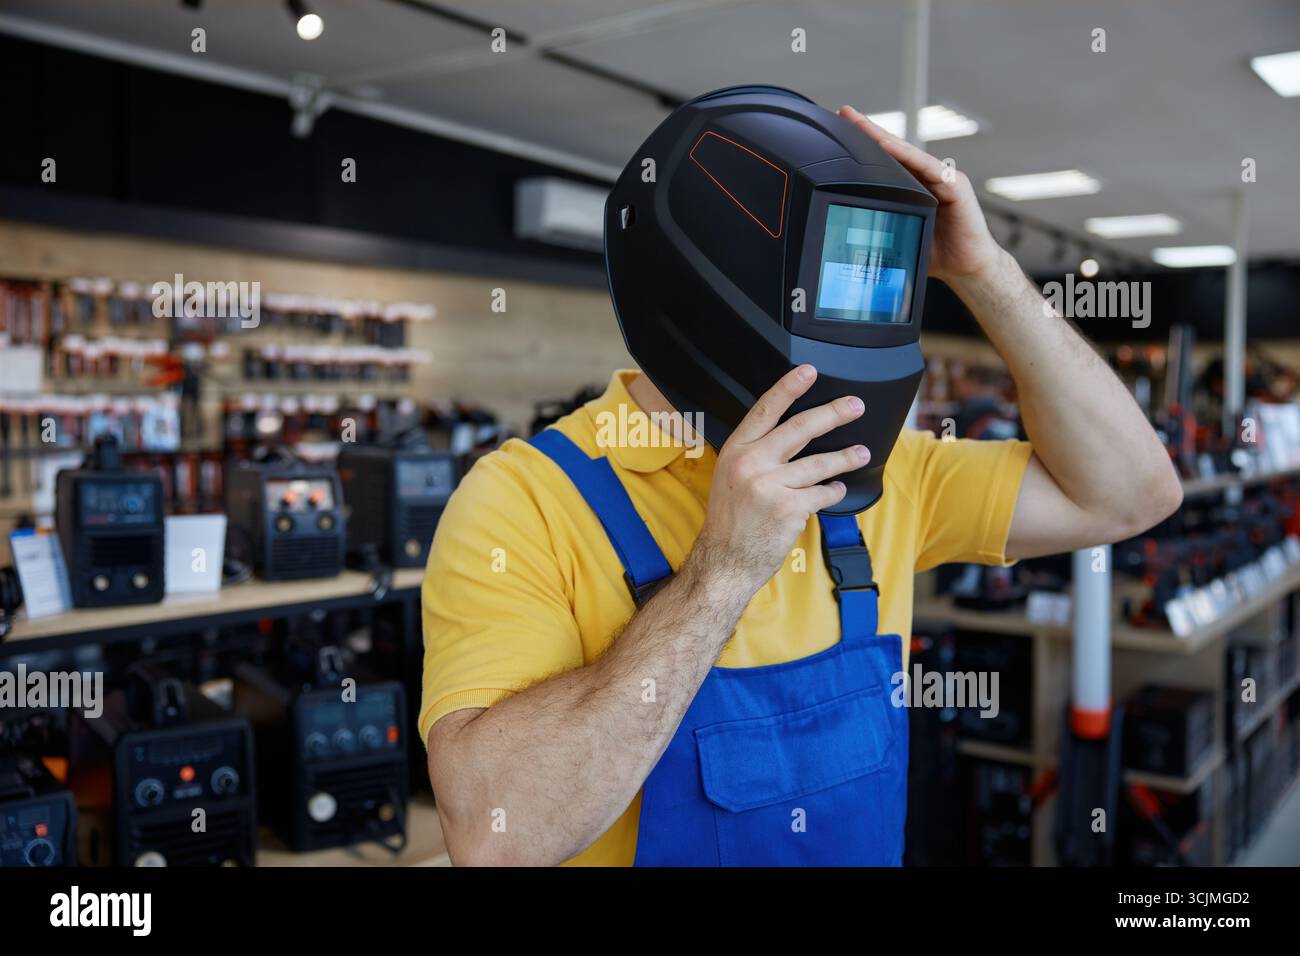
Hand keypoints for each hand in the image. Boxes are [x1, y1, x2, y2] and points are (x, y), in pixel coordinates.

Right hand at [690, 365, 868, 597]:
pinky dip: (832, 491)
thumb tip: (791, 433)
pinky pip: (822, 492)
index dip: (788, 387)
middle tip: (855, 405)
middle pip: (800, 428)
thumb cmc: (731, 520)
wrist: (725, 560)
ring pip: (819, 463)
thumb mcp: (730, 476)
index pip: (765, 410)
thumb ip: (755, 453)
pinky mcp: (789, 508)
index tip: (809, 371)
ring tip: (861, 454)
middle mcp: (751, 463)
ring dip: (845, 457)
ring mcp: (769, 485)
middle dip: (833, 413)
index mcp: (735, 450)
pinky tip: (836, 490)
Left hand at [838, 105, 1004, 283]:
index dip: (864, 147)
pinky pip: (926, 166)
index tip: (840, 130)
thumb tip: (847, 230)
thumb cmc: (936, 253)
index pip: (885, 162)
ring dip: (882, 137)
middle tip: (844, 112)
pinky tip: (886, 145)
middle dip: (868, 131)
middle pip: (893, 150)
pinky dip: (906, 155)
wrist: (968, 267)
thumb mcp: (899, 237)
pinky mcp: (955, 186)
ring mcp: (942, 178)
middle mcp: (928, 178)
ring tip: (859, 123)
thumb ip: (880, 226)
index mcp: (913, 188)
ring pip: (907, 152)